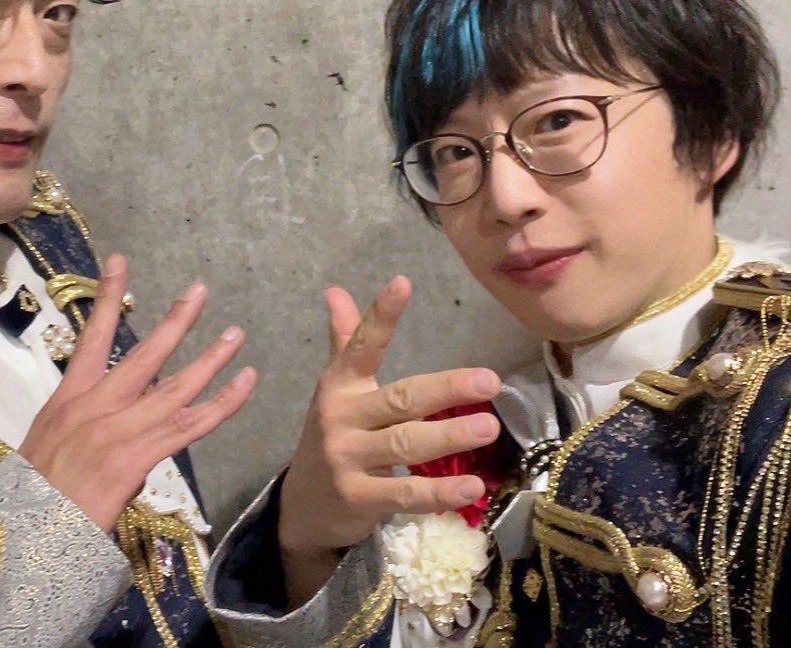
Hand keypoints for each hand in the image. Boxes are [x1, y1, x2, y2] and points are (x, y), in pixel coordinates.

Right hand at [19, 254, 256, 531]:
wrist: (22, 536)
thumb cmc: (28, 499)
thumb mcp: (44, 449)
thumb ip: (80, 429)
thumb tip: (110, 427)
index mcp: (68, 399)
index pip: (91, 338)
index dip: (108, 299)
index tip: (119, 262)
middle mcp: (95, 406)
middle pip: (143, 354)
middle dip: (175, 321)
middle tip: (199, 290)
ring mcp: (118, 430)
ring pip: (175, 386)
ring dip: (210, 358)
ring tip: (235, 333)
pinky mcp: (137, 457)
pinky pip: (190, 425)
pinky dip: (222, 403)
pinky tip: (244, 383)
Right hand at [277, 276, 501, 605]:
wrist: (301, 507)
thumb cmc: (331, 439)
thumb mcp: (335, 391)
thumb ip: (345, 342)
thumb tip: (335, 290)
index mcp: (339, 386)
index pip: (362, 346)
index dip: (381, 315)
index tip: (403, 283)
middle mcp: (340, 417)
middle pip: (399, 399)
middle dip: (444, 389)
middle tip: (489, 381)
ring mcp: (347, 459)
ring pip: (405, 444)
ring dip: (449, 437)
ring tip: (489, 428)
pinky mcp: (358, 498)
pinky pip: (405, 493)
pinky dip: (439, 491)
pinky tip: (472, 486)